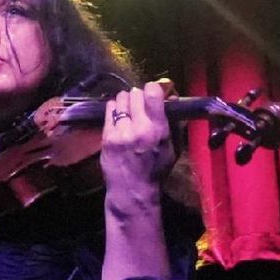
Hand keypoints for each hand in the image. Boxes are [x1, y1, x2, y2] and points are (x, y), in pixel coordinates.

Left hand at [100, 81, 175, 205]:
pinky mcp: (106, 136)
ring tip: (129, 110)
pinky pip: (109, 109)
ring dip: (126, 101)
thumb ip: (173, 121)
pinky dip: (115, 109)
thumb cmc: (156, 170)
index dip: (153, 88)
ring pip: (121, 99)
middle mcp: (138, 128)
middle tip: (141, 104)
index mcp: (158, 130)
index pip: (152, 94)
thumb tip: (171, 96)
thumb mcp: (172, 147)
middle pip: (135, 93)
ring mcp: (120, 132)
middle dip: (139, 96)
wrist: (132, 191)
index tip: (153, 93)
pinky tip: (119, 116)